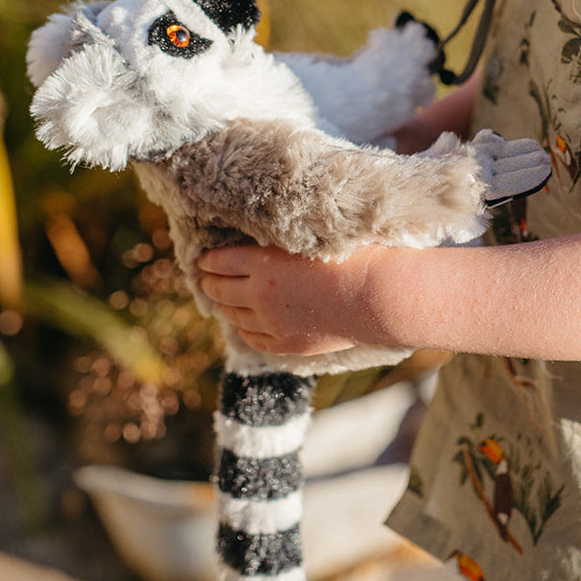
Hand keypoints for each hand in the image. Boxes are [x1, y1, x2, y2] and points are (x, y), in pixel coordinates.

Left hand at [197, 244, 378, 356]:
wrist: (376, 295)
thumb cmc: (352, 255)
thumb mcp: (311, 237)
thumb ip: (282, 241)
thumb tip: (263, 241)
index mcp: (263, 263)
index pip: (220, 261)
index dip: (208, 259)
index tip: (204, 257)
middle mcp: (261, 294)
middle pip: (220, 289)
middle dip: (209, 282)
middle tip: (206, 277)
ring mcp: (272, 322)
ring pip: (233, 315)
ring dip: (224, 305)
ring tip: (221, 299)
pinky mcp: (288, 343)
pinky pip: (254, 338)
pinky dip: (244, 329)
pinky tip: (244, 324)